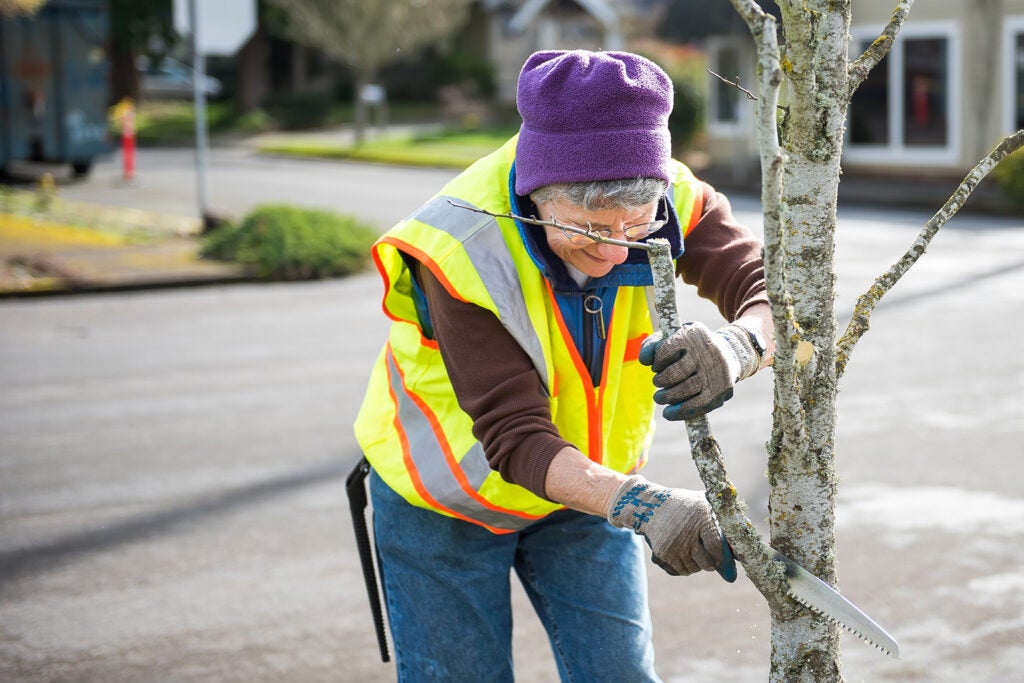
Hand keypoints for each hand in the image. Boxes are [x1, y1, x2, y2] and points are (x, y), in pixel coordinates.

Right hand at [606, 475, 722, 575]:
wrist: (652, 506)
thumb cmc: (687, 506)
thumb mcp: (706, 503)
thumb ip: (726, 521)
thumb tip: (744, 546)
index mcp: (701, 517)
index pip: (717, 547)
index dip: (724, 559)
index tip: (728, 564)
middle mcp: (687, 532)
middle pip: (707, 563)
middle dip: (712, 563)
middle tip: (710, 556)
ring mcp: (674, 544)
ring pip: (695, 568)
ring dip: (698, 564)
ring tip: (693, 549)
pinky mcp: (663, 553)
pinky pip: (682, 571)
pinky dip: (686, 567)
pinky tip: (684, 553)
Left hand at [639, 322, 759, 420]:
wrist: (728, 354)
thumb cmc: (691, 347)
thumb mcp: (672, 337)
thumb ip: (652, 345)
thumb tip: (644, 360)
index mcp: (693, 334)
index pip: (666, 350)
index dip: (657, 361)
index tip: (656, 365)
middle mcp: (707, 352)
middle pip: (675, 373)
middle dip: (660, 380)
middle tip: (657, 382)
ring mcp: (716, 372)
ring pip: (685, 390)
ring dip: (667, 397)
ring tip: (660, 397)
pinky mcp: (720, 391)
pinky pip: (697, 405)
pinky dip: (679, 412)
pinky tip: (668, 413)